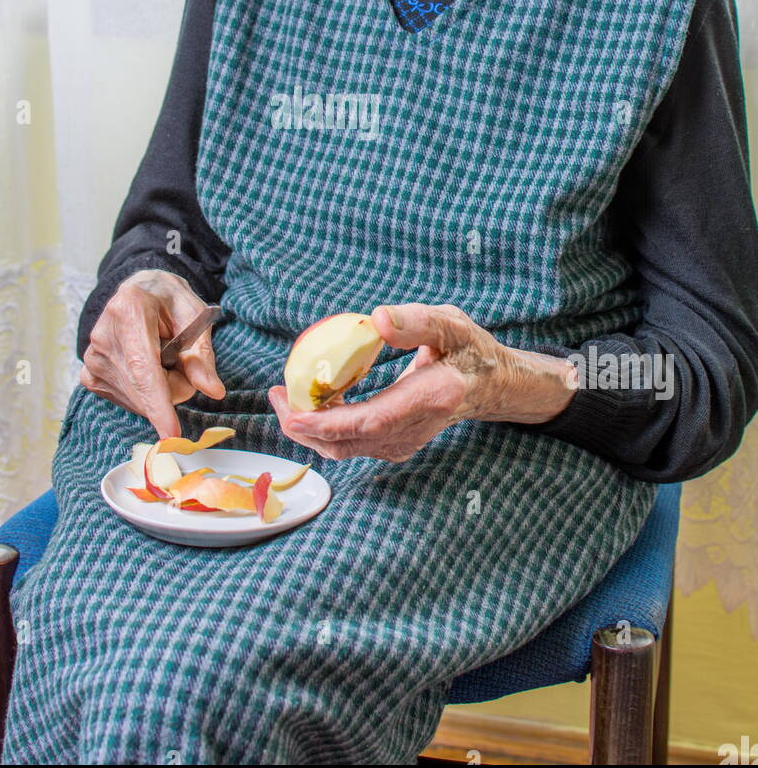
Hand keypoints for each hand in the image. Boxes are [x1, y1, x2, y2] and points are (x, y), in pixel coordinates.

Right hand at [80, 269, 224, 437]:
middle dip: (175, 385)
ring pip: (140, 400)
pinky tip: (145, 367)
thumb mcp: (196, 317)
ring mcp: (92, 358)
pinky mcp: (89, 376)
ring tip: (159, 356)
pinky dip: (146, 392)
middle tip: (181, 358)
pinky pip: (129, 402)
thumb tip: (213, 391)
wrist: (140, 291)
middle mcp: (103, 335)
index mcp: (129, 309)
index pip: (143, 367)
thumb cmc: (171, 302)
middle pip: (146, 389)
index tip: (170, 433)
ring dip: (161, 388)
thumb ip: (203, 355)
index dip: (158, 403)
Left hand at [267, 302, 577, 462]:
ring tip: (283, 396)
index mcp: (432, 398)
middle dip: (304, 426)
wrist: (491, 385)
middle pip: (349, 442)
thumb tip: (376, 318)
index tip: (293, 410)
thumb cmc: (470, 349)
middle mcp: (416, 428)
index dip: (327, 422)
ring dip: (309, 429)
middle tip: (275, 395)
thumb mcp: (453, 325)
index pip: (370, 421)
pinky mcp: (395, 444)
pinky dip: (324, 429)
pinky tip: (310, 403)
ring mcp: (405, 441)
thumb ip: (418, 320)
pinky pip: (352, 444)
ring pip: (345, 449)